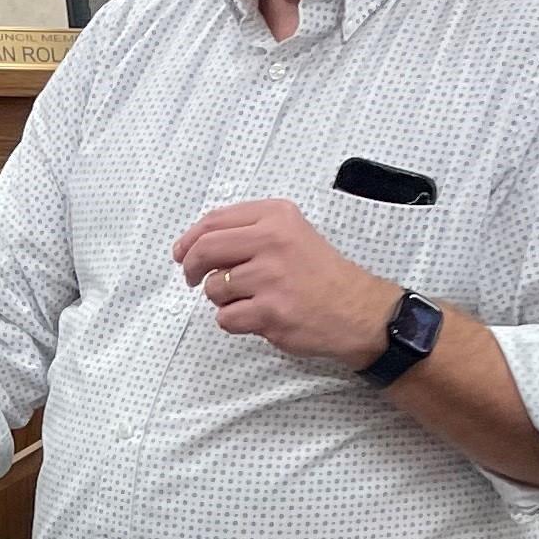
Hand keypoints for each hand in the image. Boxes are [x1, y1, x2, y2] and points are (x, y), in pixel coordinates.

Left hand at [173, 200, 392, 363]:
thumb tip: (195, 246)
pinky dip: (234, 321)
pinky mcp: (269, 312)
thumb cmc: (320, 274)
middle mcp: (273, 241)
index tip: (182, 254)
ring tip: (250, 298)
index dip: (190, 240)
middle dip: (191, 267)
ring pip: (215, 288)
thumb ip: (249, 233)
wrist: (357, 310)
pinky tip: (258, 316)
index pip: (214, 221)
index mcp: (277, 216)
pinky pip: (226, 318)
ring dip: (222, 299)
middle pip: (206, 249)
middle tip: (193, 279)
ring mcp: (270, 278)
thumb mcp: (292, 233)